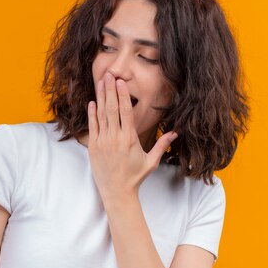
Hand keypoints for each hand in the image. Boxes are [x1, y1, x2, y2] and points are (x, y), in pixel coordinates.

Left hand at [87, 73, 177, 201]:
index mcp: (130, 139)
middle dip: (110, 90)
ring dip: (101, 97)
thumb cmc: (135, 177)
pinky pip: (92, 126)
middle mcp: (115, 138)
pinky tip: (93, 102)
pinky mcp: (93, 147)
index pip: (126, 111)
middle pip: (112, 108)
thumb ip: (162, 145)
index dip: (123, 95)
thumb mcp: (151, 161)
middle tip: (109, 74)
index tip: (121, 82)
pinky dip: (92, 113)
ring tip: (101, 82)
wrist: (117, 192)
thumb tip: (175, 132)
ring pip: (101, 115)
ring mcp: (102, 142)